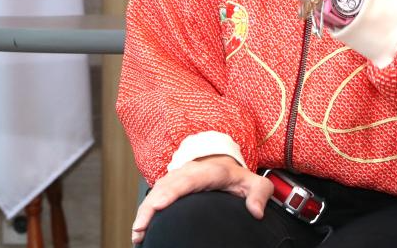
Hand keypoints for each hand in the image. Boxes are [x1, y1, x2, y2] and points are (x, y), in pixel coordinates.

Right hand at [131, 155, 272, 243]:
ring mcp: (178, 177)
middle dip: (150, 207)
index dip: (170, 192)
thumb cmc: (239, 177)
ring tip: (137, 233)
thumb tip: (256, 211)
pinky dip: (146, 210)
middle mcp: (189, 172)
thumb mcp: (257, 183)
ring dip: (144, 210)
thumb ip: (260, 194)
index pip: (187, 181)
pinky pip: (155, 195)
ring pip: (156, 191)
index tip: (158, 206)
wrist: (225, 163)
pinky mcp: (171, 185)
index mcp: (209, 171)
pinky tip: (140, 228)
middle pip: (165, 187)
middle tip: (139, 228)